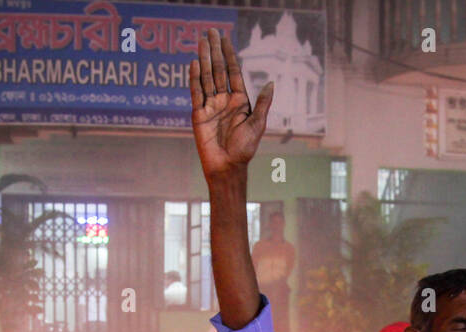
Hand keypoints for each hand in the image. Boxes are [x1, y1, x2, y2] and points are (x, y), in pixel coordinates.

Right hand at [190, 28, 272, 179]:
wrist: (227, 166)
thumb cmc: (244, 149)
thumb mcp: (258, 124)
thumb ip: (263, 103)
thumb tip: (271, 82)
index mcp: (240, 101)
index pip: (233, 72)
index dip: (230, 55)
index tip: (225, 39)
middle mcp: (224, 100)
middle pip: (218, 71)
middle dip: (214, 51)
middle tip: (211, 32)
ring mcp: (210, 106)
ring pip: (206, 78)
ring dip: (204, 60)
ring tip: (201, 42)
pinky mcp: (198, 114)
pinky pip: (196, 93)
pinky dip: (194, 78)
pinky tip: (194, 64)